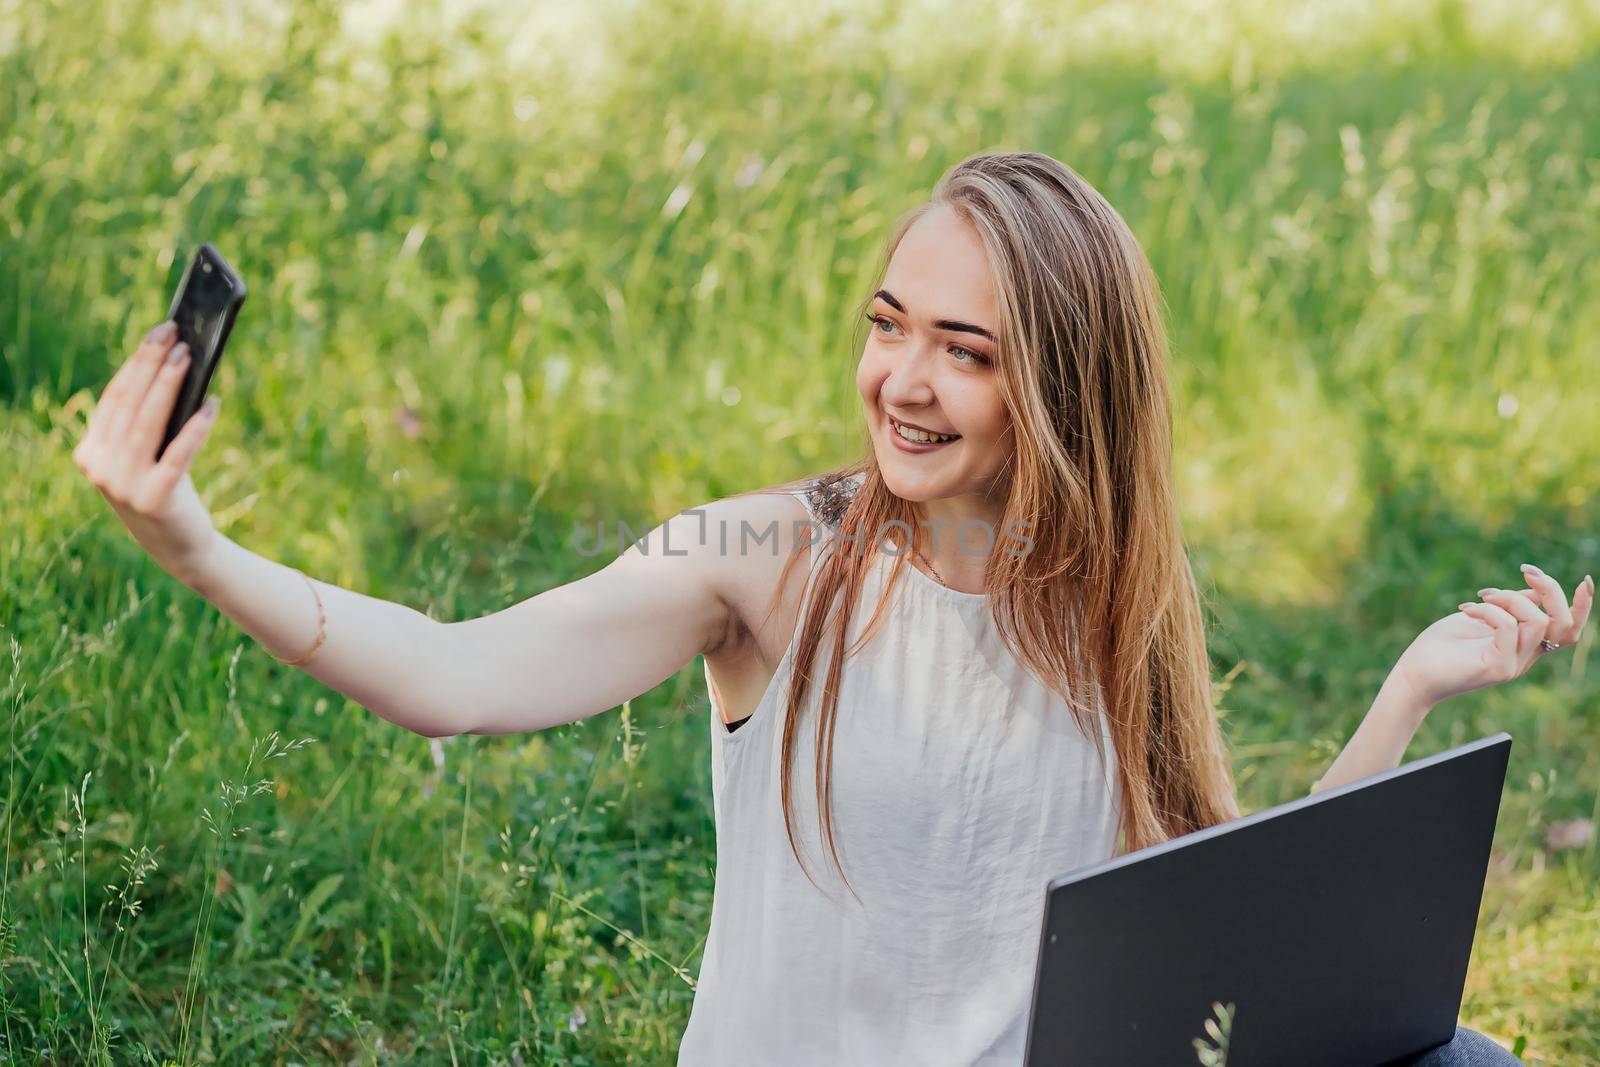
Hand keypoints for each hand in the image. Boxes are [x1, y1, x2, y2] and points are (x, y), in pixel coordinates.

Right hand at [71, 320, 223, 588]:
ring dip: (170, 386)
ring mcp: (124, 487)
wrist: (180, 548)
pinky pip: (179, 454)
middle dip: (153, 364)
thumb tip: (175, 364)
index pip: (115, 397)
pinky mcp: (155, 500)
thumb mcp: (146, 456)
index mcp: (90, 453)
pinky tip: (212, 404)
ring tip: (189, 358)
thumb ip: (146, 421)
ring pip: (148, 424)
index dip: (138, 361)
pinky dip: (196, 426)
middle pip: (130, 405)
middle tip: (176, 335)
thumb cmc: (166, 490)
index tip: (160, 333)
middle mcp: (100, 469)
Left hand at [1392, 563, 1594, 708]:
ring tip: (1481, 596)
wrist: (1412, 675)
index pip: (1568, 629)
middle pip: (1565, 624)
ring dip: (1510, 597)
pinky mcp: (1498, 668)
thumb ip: (1510, 606)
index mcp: (1525, 645)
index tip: (1585, 580)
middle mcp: (1525, 656)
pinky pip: (1508, 628)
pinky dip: (1489, 610)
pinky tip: (1466, 608)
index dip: (1583, 606)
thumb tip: (1537, 590)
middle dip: (1551, 590)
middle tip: (1524, 571)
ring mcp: (1514, 664)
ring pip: (1538, 621)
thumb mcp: (1480, 617)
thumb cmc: (1441, 645)